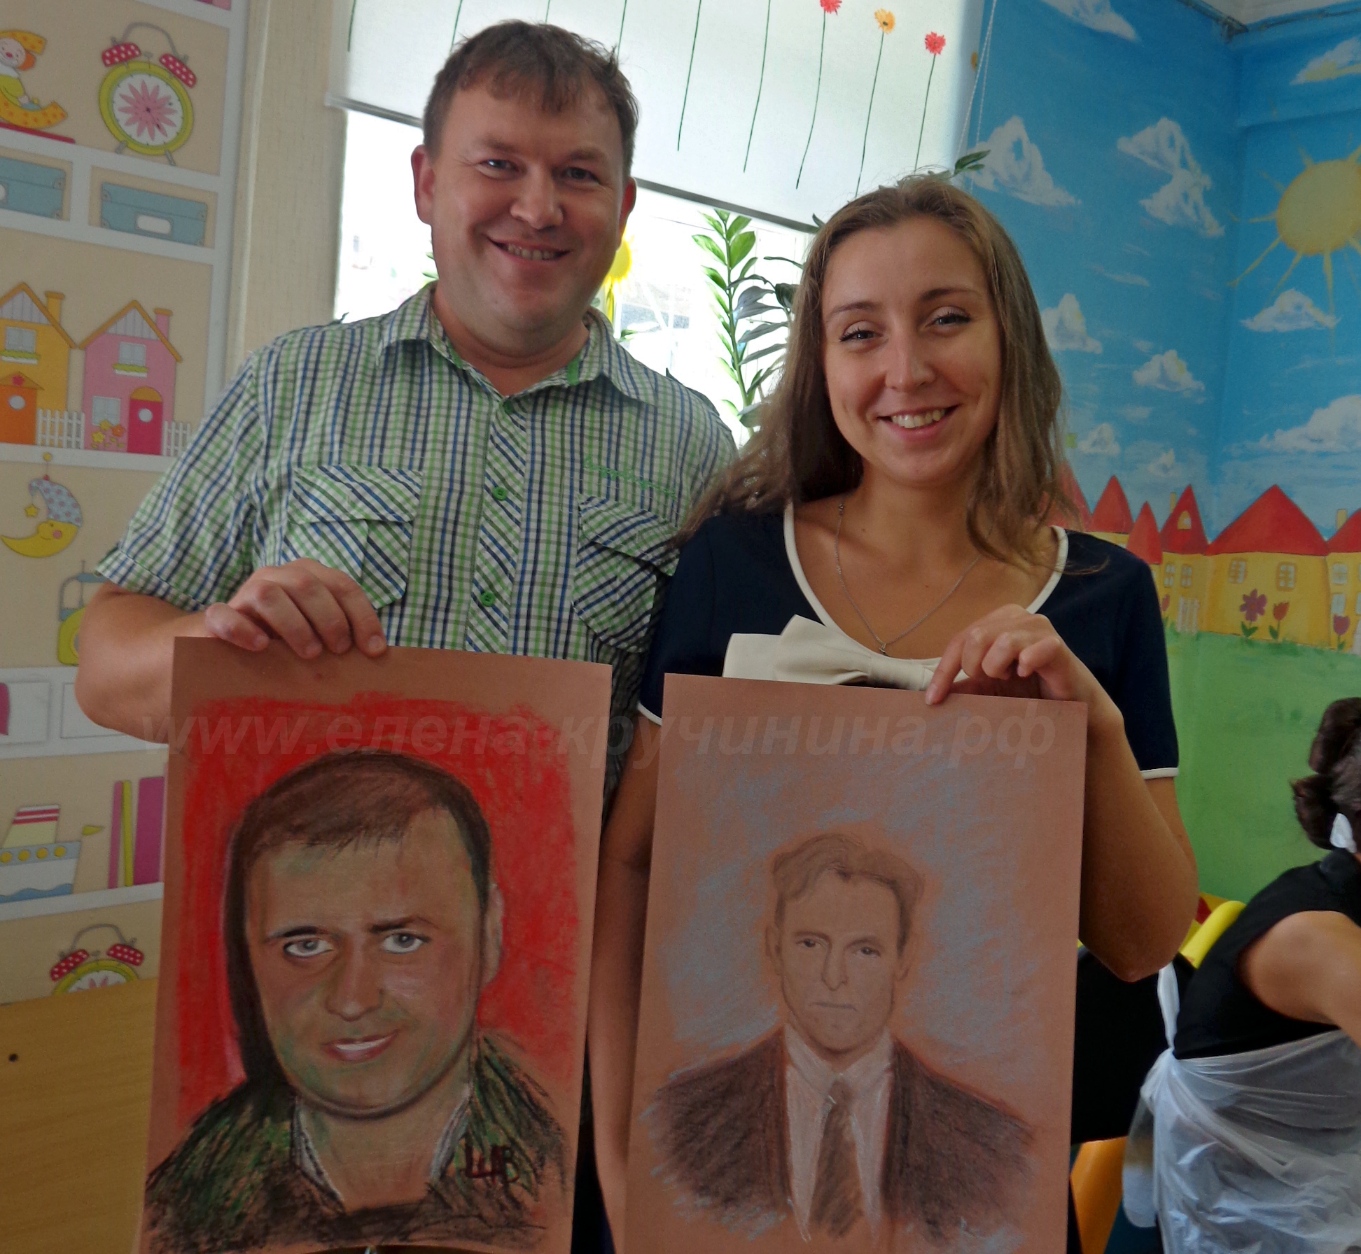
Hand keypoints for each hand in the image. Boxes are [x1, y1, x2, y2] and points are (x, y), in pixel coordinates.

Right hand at [202, 559, 386, 658]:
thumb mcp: (317, 632)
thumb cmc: (284, 639)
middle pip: (308, 586)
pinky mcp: (217, 615)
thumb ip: (341, 634)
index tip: (375, 649)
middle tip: (339, 651)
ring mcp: (245, 593)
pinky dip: (243, 630)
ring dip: (295, 625)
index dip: (363, 616)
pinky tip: (261, 646)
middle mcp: (277, 577)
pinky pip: (225, 615)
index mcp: (307, 575)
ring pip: (269, 595)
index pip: (342, 586)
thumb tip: (377, 655)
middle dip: (330, 619)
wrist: (226, 641)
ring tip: (310, 653)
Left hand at [924, 605, 1115, 724]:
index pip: (959, 641)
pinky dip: (1023, 666)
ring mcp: (1039, 628)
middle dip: (974, 667)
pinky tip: (1026, 674)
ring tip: (1009, 678)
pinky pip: (1030, 651)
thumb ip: (965, 685)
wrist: (1072, 706)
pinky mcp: (1056, 646)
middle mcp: (1017, 617)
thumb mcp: (990, 688)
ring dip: (997, 668)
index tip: (932, 701)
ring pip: (1000, 642)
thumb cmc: (1030, 691)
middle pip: (975, 637)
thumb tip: (931, 696)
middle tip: (991, 681)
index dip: (943, 672)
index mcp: (996, 621)